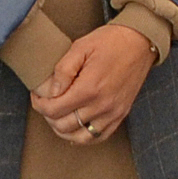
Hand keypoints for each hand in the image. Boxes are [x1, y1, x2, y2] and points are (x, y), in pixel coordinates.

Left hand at [31, 24, 154, 143]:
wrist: (140, 42)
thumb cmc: (111, 41)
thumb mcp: (81, 46)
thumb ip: (63, 70)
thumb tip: (52, 91)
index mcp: (90, 88)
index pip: (55, 110)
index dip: (40, 105)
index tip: (37, 97)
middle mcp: (102, 105)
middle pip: (64, 125)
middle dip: (48, 116)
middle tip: (45, 103)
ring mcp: (113, 113)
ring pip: (79, 136)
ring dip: (63, 129)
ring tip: (57, 116)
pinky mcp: (121, 115)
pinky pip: (98, 137)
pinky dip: (83, 137)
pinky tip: (75, 127)